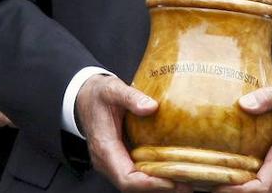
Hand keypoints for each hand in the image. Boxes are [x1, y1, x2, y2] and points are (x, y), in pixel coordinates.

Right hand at [75, 75, 188, 191]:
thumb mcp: (112, 89)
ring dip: (158, 184)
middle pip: (133, 186)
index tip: (172, 181)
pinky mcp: (119, 160)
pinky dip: (153, 176)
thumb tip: (151, 107)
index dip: (149, 183)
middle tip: (187, 185)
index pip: (126, 178)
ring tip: (185, 181)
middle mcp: (106, 161)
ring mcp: (112, 163)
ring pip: (134, 183)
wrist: (84, 97)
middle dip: (159, 187)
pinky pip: (135, 175)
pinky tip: (171, 171)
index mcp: (104, 148)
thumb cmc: (97, 95)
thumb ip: (131, 97)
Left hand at [214, 82, 271, 192]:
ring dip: (243, 186)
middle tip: (211, 180)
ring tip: (218, 176)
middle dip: (236, 190)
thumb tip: (243, 104)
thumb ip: (266, 97)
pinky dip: (250, 180)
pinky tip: (234, 169)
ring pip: (265, 187)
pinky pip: (267, 179)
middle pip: (261, 190)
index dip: (242, 190)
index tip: (221, 185)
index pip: (264, 184)